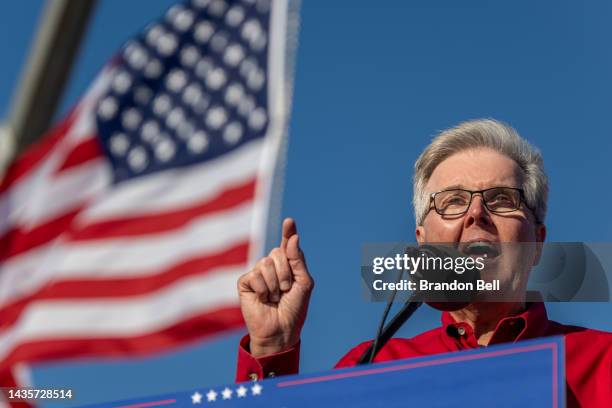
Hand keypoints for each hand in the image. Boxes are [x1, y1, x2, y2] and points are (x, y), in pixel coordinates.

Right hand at [237, 218, 313, 356]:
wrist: (281, 330)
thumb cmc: (294, 309)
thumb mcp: (304, 283)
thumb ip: (298, 260)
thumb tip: (293, 238)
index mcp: (288, 265)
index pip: (287, 244)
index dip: (288, 232)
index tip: (290, 221)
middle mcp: (272, 266)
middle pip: (277, 252)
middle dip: (286, 273)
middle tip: (286, 290)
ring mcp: (257, 273)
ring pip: (266, 263)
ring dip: (275, 284)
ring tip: (275, 297)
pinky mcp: (245, 282)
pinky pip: (255, 275)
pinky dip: (263, 289)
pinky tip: (263, 299)